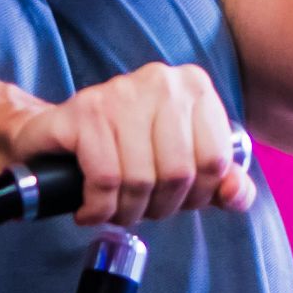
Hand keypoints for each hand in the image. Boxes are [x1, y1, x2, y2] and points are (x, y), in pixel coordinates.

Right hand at [8, 62, 257, 226]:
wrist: (57, 135)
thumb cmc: (128, 150)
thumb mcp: (184, 164)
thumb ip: (221, 181)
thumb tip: (235, 192)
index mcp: (194, 87)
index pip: (216, 161)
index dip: (197, 196)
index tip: (175, 201)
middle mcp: (160, 81)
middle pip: (178, 173)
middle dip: (160, 207)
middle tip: (140, 210)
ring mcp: (119, 92)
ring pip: (141, 178)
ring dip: (126, 212)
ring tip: (115, 210)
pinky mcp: (84, 111)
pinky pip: (104, 178)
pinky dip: (98, 207)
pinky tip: (90, 209)